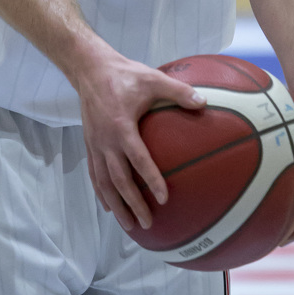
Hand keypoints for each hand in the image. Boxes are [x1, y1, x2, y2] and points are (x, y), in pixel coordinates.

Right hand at [76, 52, 205, 232]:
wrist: (91, 69)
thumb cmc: (124, 74)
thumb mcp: (152, 79)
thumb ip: (178, 91)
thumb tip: (204, 102)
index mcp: (121, 126)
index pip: (137, 159)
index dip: (151, 179)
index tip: (164, 198)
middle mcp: (106, 140)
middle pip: (118, 179)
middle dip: (133, 203)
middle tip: (148, 222)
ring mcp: (95, 144)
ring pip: (104, 182)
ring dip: (116, 205)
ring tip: (129, 225)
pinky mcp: (89, 143)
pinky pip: (94, 173)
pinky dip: (101, 192)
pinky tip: (109, 206)